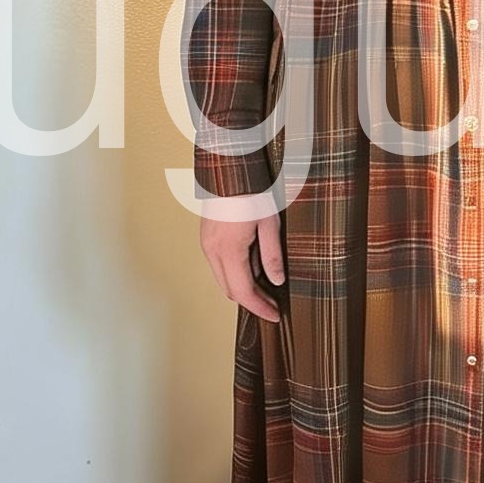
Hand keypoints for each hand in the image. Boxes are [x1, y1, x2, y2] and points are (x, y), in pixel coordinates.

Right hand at [200, 198, 284, 322]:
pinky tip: (252, 268)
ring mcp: (207, 244)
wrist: (229, 167)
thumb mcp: (270, 223)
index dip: (260, 307)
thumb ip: (272, 255)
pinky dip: (235, 274)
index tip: (275, 315)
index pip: (243, 292)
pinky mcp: (206, 238)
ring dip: (242, 288)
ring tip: (266, 288)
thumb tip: (276, 281)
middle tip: (273, 304)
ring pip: (223, 279)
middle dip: (252, 301)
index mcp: (229, 249)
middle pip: (230, 290)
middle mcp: (213, 250)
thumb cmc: (251, 190)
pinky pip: (219, 266)